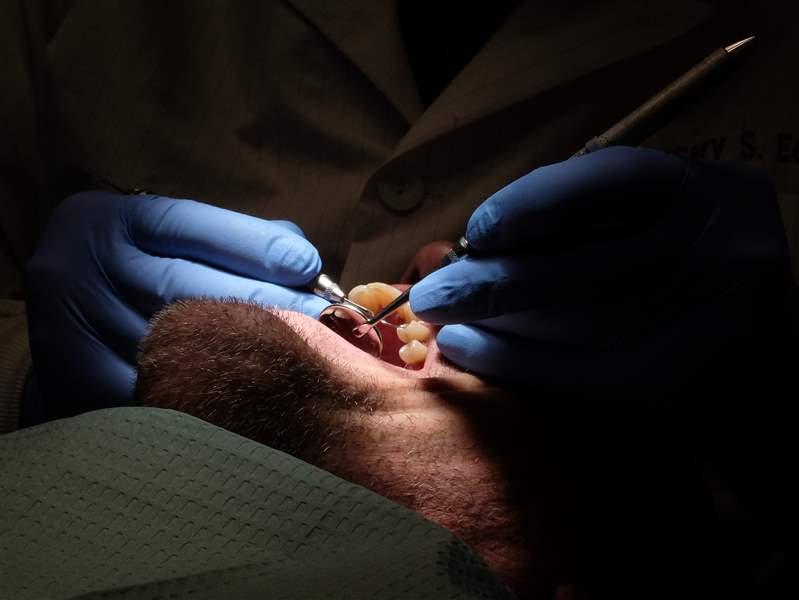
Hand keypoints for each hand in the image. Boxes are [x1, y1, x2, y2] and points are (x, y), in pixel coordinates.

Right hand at [25, 192, 326, 417]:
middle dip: (259, 302)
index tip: (308, 266)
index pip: (187, 224)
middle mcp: (82, 263)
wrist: (74, 317)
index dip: (252, 244)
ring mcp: (69, 322)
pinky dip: (200, 392)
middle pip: (182, 285)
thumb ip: (238, 242)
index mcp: (114, 222)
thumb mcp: (177, 241)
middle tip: (320, 319)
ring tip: (296, 359)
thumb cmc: (148, 273)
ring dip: (237, 354)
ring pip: (167, 342)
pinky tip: (248, 397)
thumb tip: (303, 265)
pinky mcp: (74, 375)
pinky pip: (147, 388)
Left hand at [410, 147, 792, 383]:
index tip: (477, 229)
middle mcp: (719, 252)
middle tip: (430, 296)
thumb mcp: (649, 214)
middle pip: (585, 266)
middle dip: (492, 283)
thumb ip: (582, 215)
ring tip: (444, 326)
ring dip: (498, 330)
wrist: (755, 330)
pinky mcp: (694, 381)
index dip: (534, 204)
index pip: (612, 183)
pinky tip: (477, 355)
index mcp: (704, 193)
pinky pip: (593, 379)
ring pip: (582, 327)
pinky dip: (524, 367)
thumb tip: (481, 246)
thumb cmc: (679, 255)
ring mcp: (714, 323)